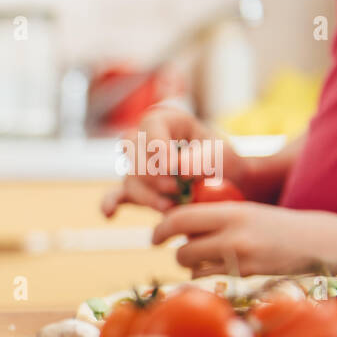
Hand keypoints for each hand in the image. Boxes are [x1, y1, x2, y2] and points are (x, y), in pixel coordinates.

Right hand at [101, 106, 249, 216]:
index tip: (172, 168)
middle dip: (153, 175)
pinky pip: (117, 194)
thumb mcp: (222, 153)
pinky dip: (111, 203)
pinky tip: (110, 214)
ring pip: (131, 179)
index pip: (150, 127)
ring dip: (147, 195)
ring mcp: (138, 166)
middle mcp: (145, 141)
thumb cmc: (222, 160)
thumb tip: (180, 169)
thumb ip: (204, 157)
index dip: (157, 147)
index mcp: (166, 121)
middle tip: (177, 188)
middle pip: (133, 154)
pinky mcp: (136, 189)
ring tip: (171, 206)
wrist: (226, 181)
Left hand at [152, 201, 336, 275]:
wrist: (316, 241)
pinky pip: (209, 276)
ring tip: (206, 254)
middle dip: (178, 251)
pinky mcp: (245, 276)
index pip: (181, 219)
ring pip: (193, 267)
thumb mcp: (244, 210)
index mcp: (231, 212)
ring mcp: (240, 259)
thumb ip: (212, 216)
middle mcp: (234, 236)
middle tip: (185, 247)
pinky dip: (206, 272)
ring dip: (191, 263)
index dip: (161, 229)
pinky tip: (219, 264)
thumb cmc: (273, 223)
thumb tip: (173, 227)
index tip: (154, 236)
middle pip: (183, 250)